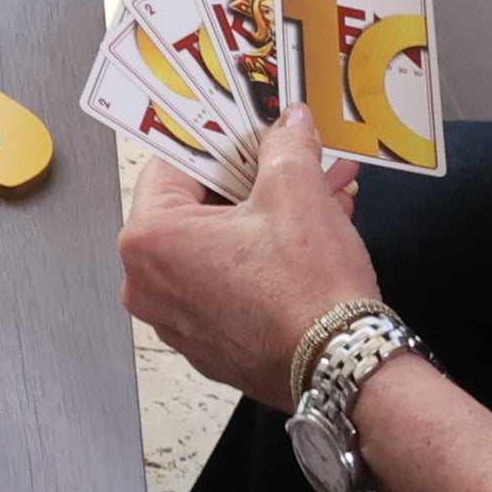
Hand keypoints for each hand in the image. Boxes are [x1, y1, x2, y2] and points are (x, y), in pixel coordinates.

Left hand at [118, 111, 369, 405]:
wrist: (341, 366)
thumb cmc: (306, 293)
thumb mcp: (296, 192)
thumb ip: (285, 146)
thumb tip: (288, 126)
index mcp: (149, 241)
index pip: (172, 165)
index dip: (219, 141)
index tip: (247, 129)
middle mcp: (150, 285)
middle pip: (199, 206)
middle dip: (255, 180)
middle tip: (290, 159)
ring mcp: (179, 318)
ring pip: (222, 244)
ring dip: (270, 215)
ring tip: (321, 191)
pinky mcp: (211, 341)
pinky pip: (232, 280)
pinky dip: (266, 256)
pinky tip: (315, 235)